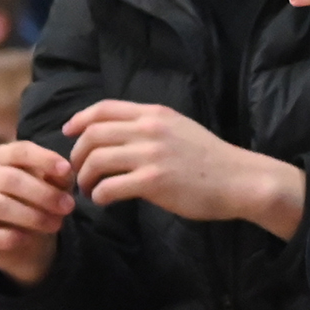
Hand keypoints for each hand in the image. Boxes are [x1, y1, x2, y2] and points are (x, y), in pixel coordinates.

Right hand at [0, 139, 77, 284]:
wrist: (27, 240)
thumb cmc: (41, 202)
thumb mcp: (56, 186)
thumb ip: (60, 177)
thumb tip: (64, 172)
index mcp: (3, 157)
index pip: (20, 151)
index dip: (44, 159)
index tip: (66, 170)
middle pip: (10, 179)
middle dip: (44, 194)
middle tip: (68, 206)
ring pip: (0, 206)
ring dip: (33, 216)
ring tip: (56, 224)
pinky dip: (9, 237)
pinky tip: (27, 238)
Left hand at [64, 101, 302, 235]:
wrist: (240, 179)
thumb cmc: (211, 159)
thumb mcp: (180, 129)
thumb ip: (151, 126)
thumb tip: (120, 134)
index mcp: (154, 114)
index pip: (103, 109)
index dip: (79, 120)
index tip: (68, 134)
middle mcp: (149, 129)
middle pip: (93, 135)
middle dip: (78, 155)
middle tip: (78, 172)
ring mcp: (151, 154)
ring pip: (97, 160)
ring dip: (85, 177)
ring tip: (89, 190)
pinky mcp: (154, 181)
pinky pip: (110, 187)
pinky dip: (99, 195)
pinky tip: (105, 201)